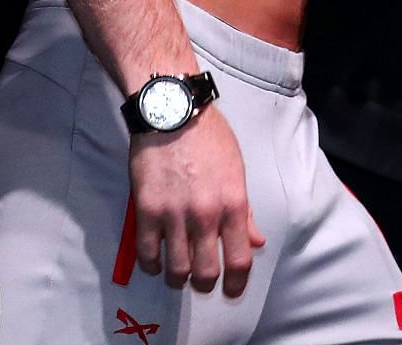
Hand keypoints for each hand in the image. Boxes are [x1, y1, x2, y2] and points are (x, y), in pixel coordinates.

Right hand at [127, 106, 266, 295]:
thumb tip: (255, 241)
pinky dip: (152, 264)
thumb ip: (245, 211)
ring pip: (176, 270)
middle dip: (205, 284)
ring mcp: (174, 214)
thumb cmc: (208, 136)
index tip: (231, 291)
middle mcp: (205, 215)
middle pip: (206, 274)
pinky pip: (148, 254)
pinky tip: (156, 259)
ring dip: (178, 277)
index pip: (239, 261)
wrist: (172, 110)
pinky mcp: (146, 210)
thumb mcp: (237, 169)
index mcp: (234, 204)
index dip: (236, 285)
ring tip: (178, 271)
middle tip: (201, 280)